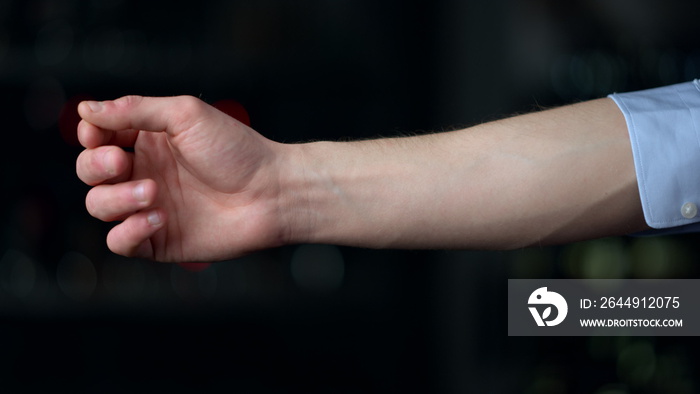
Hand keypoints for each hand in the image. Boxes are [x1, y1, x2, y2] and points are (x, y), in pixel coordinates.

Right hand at [76, 96, 293, 261]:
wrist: (272, 192)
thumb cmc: (236, 150)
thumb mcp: (185, 115)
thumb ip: (135, 110)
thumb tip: (85, 109)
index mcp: (149, 141)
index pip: (98, 137)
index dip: (91, 135)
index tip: (99, 133)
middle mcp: (146, 172)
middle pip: (91, 172)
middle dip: (96, 166)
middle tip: (122, 162)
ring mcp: (150, 207)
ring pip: (99, 206)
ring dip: (116, 199)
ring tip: (152, 192)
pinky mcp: (160, 240)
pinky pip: (120, 242)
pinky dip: (128, 232)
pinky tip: (158, 218)